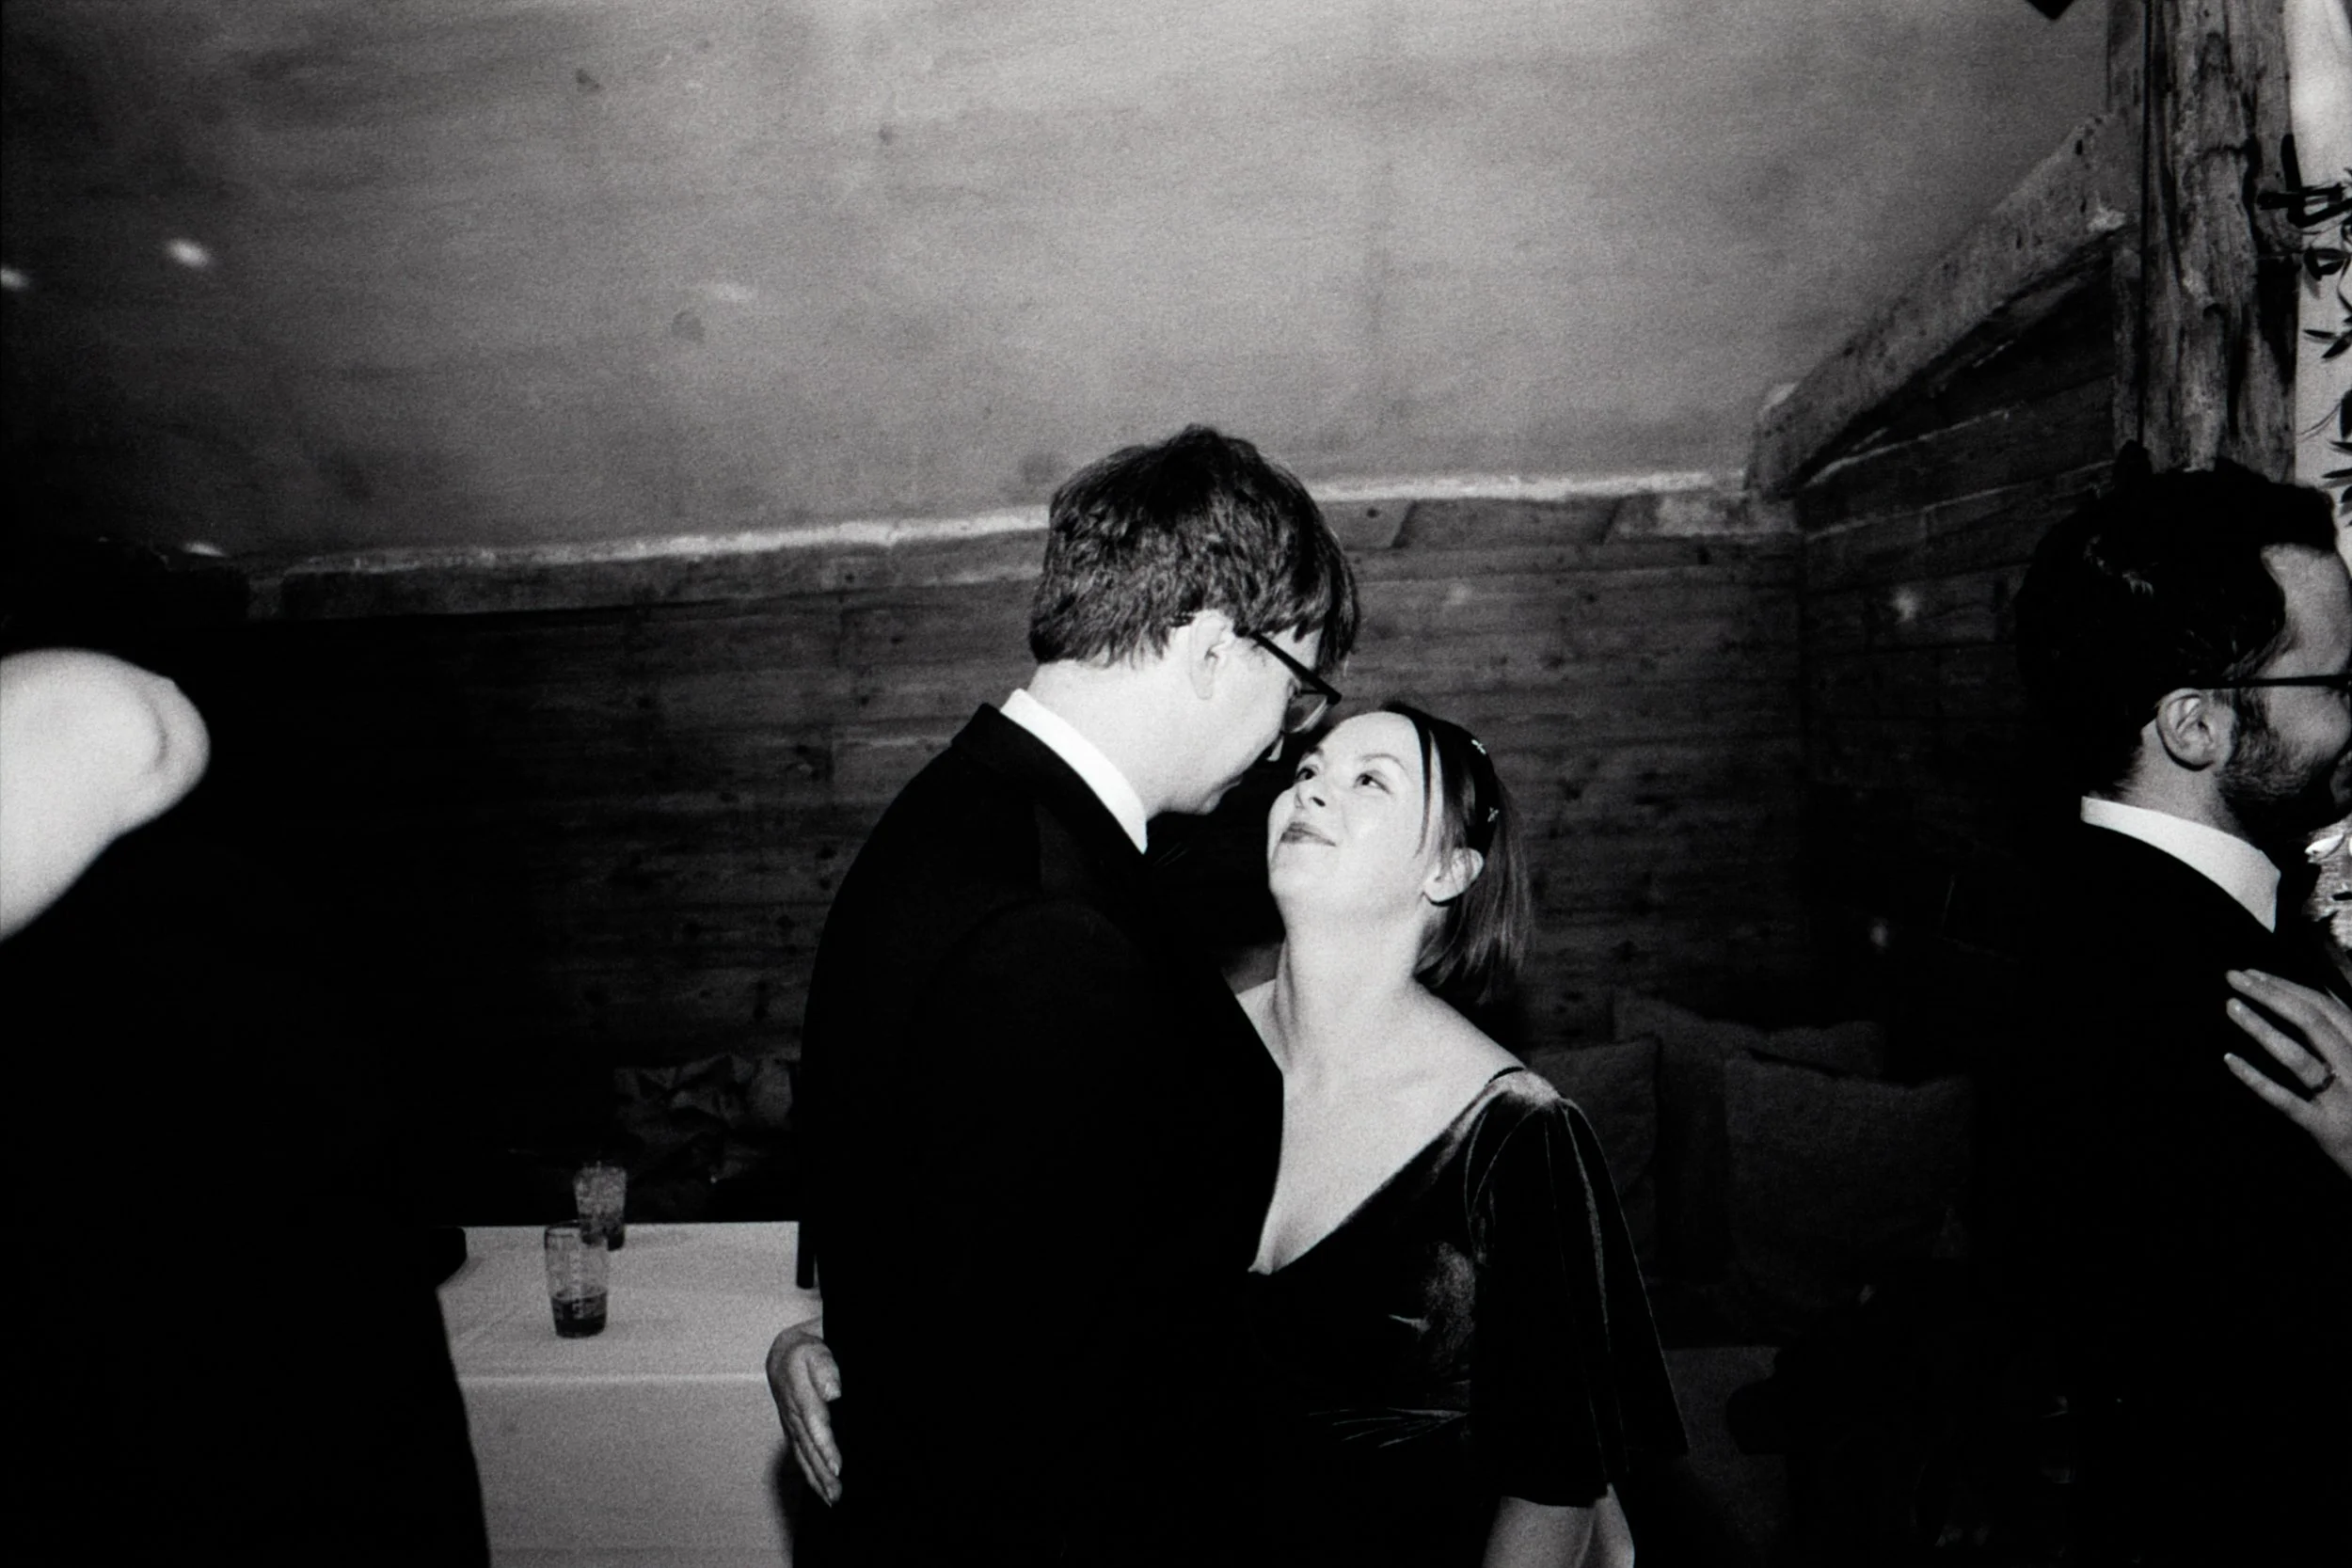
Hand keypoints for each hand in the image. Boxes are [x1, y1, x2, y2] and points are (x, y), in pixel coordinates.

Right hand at [765, 1317, 843, 1503]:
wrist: (786, 1348)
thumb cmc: (809, 1343)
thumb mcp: (814, 1344)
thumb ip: (824, 1365)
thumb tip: (833, 1392)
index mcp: (796, 1386)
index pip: (813, 1421)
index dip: (825, 1445)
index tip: (837, 1466)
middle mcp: (790, 1408)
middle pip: (807, 1443)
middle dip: (822, 1470)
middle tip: (838, 1493)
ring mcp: (789, 1421)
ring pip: (803, 1453)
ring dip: (817, 1478)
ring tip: (834, 1499)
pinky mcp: (792, 1429)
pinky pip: (800, 1454)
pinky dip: (811, 1474)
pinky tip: (823, 1491)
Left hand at [2224, 969, 2351, 1178]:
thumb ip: (2342, 1034)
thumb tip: (2311, 998)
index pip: (2325, 1008)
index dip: (2287, 987)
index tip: (2253, 974)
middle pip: (2311, 1023)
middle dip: (2270, 995)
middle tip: (2232, 977)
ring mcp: (2342, 1099)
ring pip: (2297, 1058)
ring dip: (2261, 1028)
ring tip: (2230, 1006)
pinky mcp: (2326, 1127)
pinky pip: (2285, 1100)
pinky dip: (2256, 1079)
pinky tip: (2229, 1060)